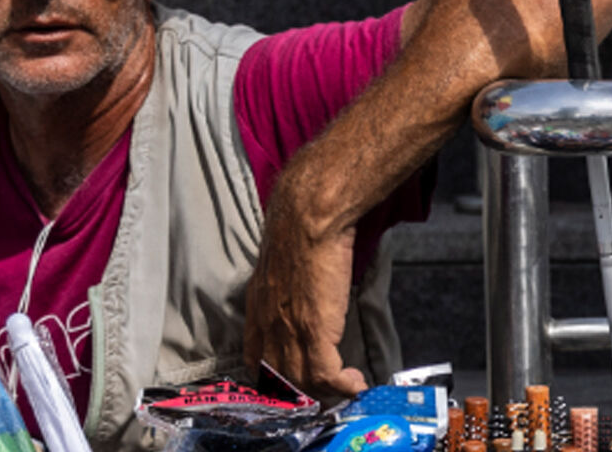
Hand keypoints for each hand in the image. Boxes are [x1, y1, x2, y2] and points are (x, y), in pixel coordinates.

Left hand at [244, 170, 367, 400]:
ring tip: (346, 386)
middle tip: (328, 393)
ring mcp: (288, 331)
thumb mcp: (280, 264)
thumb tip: (301, 292)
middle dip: (304, 392)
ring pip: (302, 384)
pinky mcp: (313, 332)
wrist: (307, 219)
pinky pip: (326, 376)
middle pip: (278, 378)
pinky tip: (356, 383)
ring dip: (327, 393)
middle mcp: (267, 324)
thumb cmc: (298, 229)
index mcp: (257, 308)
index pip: (255, 358)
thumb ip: (284, 286)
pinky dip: (343, 387)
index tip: (294, 382)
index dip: (273, 377)